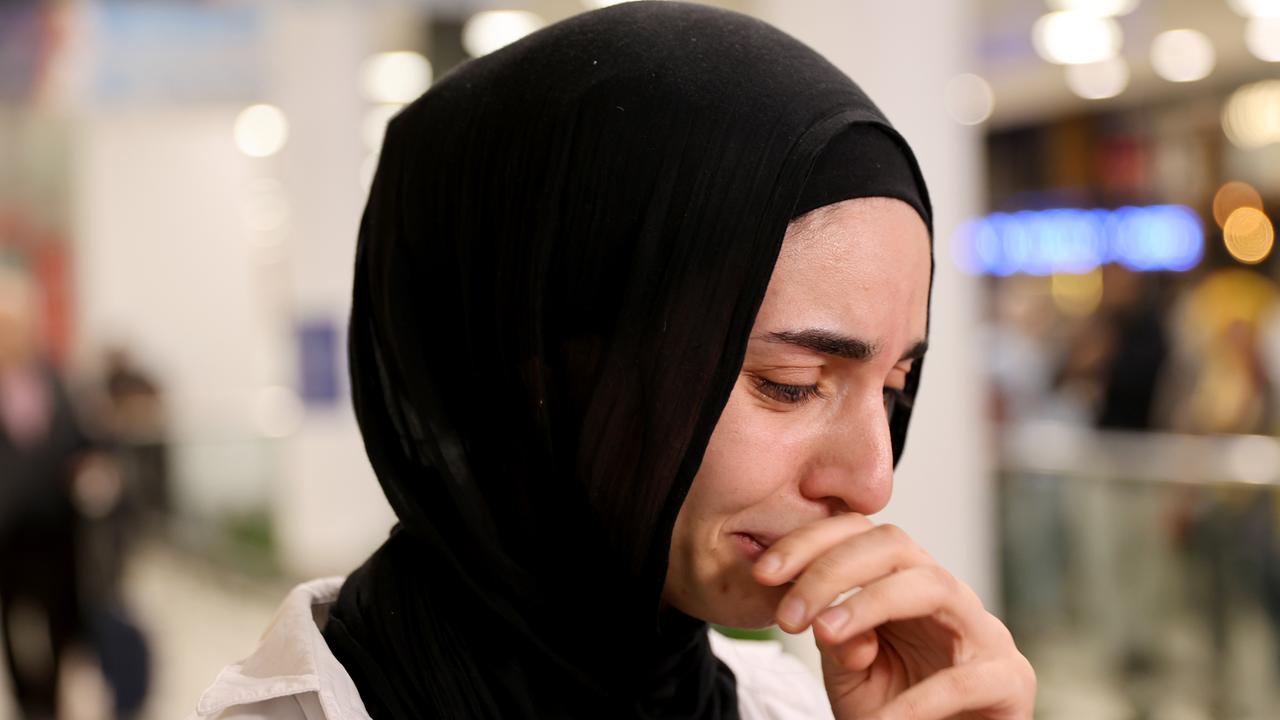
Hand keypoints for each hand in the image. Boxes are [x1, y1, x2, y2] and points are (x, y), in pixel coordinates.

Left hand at [752, 514, 1034, 719]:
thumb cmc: (893, 712)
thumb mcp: (848, 672)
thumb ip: (835, 637)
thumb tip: (827, 620)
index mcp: (902, 583)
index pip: (859, 534)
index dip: (809, 542)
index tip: (763, 572)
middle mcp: (945, 595)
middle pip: (894, 544)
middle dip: (832, 569)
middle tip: (788, 614)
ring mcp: (982, 632)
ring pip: (933, 585)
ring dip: (870, 604)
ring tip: (825, 635)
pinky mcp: (1008, 678)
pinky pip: (964, 679)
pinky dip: (918, 701)